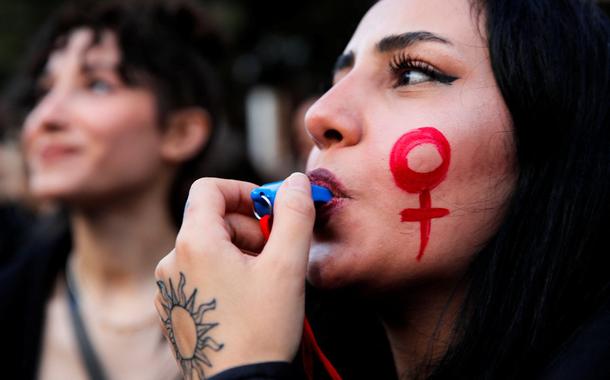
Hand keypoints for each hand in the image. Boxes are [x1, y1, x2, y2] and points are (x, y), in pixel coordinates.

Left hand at [154, 173, 314, 379]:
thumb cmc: (261, 328)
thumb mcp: (287, 266)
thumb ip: (294, 215)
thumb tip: (296, 181)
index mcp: (194, 243)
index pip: (210, 189)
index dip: (243, 191)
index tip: (269, 210)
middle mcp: (171, 261)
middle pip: (211, 219)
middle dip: (247, 227)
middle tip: (275, 252)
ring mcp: (168, 287)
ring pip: (206, 248)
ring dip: (237, 252)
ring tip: (262, 280)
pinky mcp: (171, 308)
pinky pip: (196, 273)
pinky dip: (222, 273)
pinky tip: (243, 298)